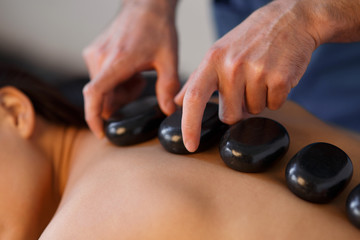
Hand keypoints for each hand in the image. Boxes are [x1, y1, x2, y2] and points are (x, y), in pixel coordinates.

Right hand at [83, 0, 179, 137]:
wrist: (146, 5)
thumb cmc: (158, 29)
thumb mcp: (169, 59)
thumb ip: (168, 88)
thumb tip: (168, 111)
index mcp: (118, 60)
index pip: (95, 94)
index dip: (94, 117)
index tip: (100, 132)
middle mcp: (100, 57)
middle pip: (103, 96)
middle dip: (121, 99)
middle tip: (140, 84)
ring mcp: (94, 53)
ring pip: (101, 88)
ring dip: (119, 90)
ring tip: (137, 73)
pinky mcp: (92, 51)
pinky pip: (99, 77)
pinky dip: (114, 80)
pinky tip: (129, 68)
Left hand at [175, 0, 318, 151]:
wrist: (289, 20)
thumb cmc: (249, 39)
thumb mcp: (217, 53)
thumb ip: (196, 80)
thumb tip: (177, 102)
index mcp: (212, 60)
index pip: (194, 98)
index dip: (189, 125)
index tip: (189, 145)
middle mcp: (232, 66)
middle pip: (230, 115)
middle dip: (238, 108)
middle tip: (246, 85)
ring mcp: (257, 72)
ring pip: (254, 111)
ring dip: (258, 100)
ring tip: (261, 75)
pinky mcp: (280, 78)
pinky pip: (274, 105)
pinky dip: (275, 97)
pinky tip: (275, 76)